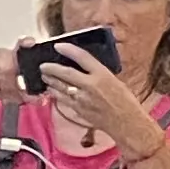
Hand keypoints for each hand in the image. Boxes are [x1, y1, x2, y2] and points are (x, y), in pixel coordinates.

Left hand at [36, 44, 162, 154]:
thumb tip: (86, 68)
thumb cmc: (125, 101)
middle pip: (66, 73)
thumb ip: (99, 75)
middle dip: (51, 68)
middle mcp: (91, 85)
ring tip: (44, 76)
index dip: (69, 50)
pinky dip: (55, 93)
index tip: (59, 46)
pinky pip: (63, 99)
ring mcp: (83, 98)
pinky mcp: (78, 109)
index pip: (83, 57)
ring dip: (50, 80)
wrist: (126, 122)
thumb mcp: (115, 81)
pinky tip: (52, 90)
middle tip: (43, 65)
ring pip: (61, 87)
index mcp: (103, 75)